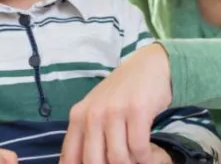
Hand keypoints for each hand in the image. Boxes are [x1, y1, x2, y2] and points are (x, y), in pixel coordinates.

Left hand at [60, 44, 172, 163]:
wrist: (148, 66)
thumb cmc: (122, 93)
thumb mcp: (96, 110)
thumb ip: (87, 135)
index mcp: (78, 116)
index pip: (70, 157)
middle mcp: (93, 113)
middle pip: (94, 161)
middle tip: (124, 163)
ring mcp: (114, 111)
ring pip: (118, 158)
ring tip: (139, 159)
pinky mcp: (137, 110)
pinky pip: (139, 148)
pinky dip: (146, 158)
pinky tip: (149, 156)